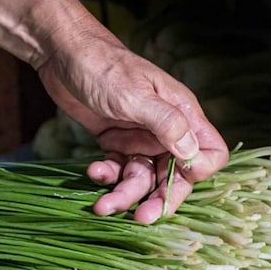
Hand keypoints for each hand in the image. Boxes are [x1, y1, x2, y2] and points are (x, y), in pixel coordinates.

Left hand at [37, 30, 228, 223]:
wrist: (61, 52)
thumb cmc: (100, 65)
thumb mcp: (133, 95)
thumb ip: (166, 123)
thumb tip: (194, 155)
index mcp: (181, 112)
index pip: (209, 153)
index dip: (196, 173)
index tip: (173, 181)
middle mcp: (165, 127)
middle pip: (175, 174)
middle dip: (158, 197)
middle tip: (140, 218)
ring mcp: (140, 134)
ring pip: (143, 176)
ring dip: (125, 193)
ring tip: (102, 204)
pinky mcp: (116, 140)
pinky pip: (120, 169)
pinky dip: (108, 176)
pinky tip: (93, 171)